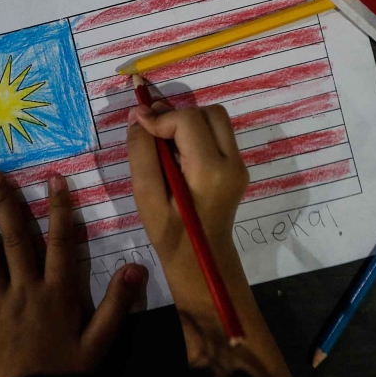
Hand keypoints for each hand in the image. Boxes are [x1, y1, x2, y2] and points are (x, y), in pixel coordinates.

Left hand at [0, 170, 147, 376]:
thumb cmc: (64, 372)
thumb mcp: (100, 344)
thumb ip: (117, 305)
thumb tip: (135, 267)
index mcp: (57, 293)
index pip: (59, 242)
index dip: (58, 209)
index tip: (53, 179)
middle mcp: (26, 289)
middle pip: (14, 239)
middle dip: (4, 203)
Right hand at [126, 102, 303, 376]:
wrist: (201, 263)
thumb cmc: (170, 235)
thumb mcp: (146, 197)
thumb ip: (142, 154)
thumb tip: (139, 115)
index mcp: (211, 172)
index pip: (187, 120)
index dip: (159, 116)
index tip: (136, 123)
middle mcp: (233, 163)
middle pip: (208, 113)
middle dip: (177, 116)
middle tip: (151, 132)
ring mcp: (239, 165)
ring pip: (215, 120)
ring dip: (188, 123)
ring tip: (163, 144)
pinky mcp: (237, 168)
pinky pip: (217, 135)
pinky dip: (195, 134)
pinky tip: (176, 155)